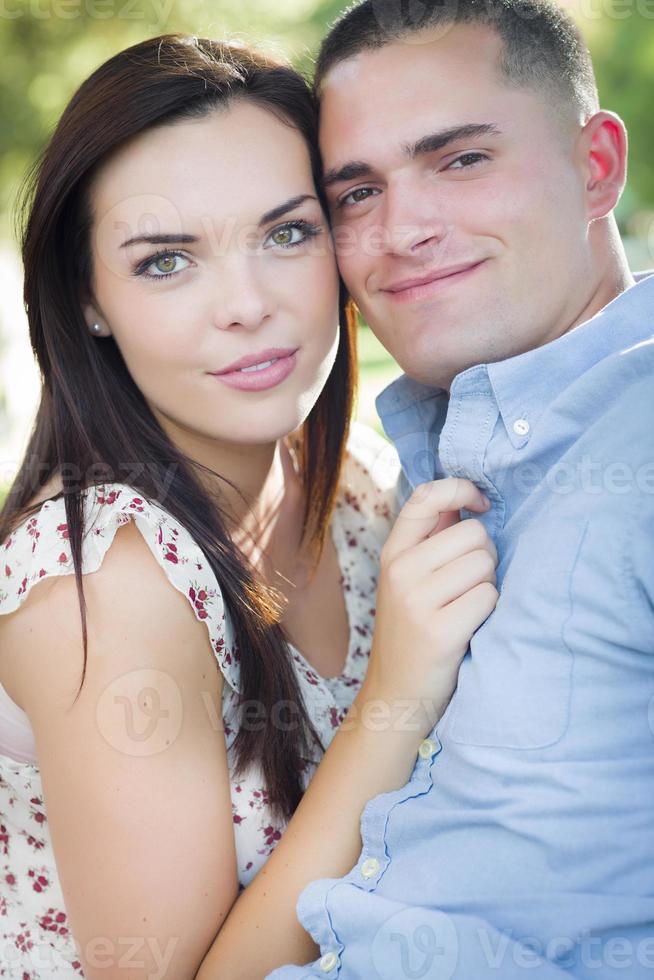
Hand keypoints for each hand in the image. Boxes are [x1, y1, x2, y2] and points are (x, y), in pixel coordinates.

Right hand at [365, 478, 498, 734]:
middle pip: (473, 534)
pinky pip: (488, 597)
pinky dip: (490, 611)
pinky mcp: (439, 631)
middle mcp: (400, 571)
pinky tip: (470, 626)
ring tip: (466, 607)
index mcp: (393, 553)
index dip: (462, 489)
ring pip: (484, 564)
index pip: (426, 496)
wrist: (396, 696)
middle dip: (485, 556)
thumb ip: (433, 541)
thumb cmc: (413, 632)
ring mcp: (416, 601)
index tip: (482, 505)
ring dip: (488, 585)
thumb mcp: (408, 581)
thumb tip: (470, 502)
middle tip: (469, 585)